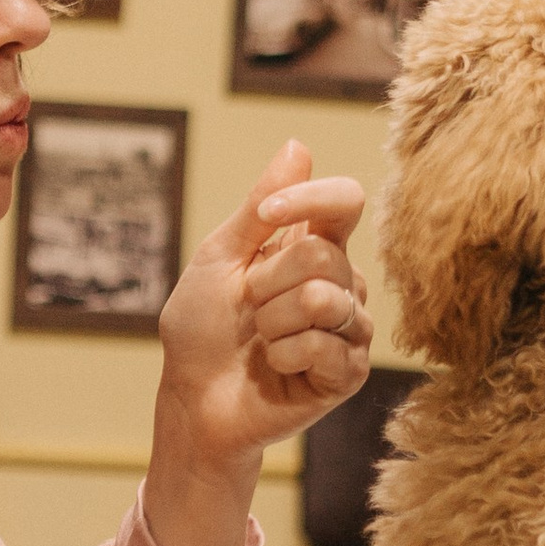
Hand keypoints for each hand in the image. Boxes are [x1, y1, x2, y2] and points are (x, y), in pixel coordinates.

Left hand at [155, 137, 371, 476]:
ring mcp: (350, 328)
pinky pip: (325, 345)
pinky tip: (278, 368)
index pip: (344, 201)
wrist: (195, 399)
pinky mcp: (350, 372)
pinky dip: (285, 355)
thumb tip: (298, 146)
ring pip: (322, 299)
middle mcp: (342, 283)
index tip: (267, 215)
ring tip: (262, 341)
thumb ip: (259, 207)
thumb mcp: (220, 258)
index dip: (310, 200)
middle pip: (322, 254)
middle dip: (266, 282)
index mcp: (314, 247)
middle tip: (249, 310)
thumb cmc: (202, 329)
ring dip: (272, 322)